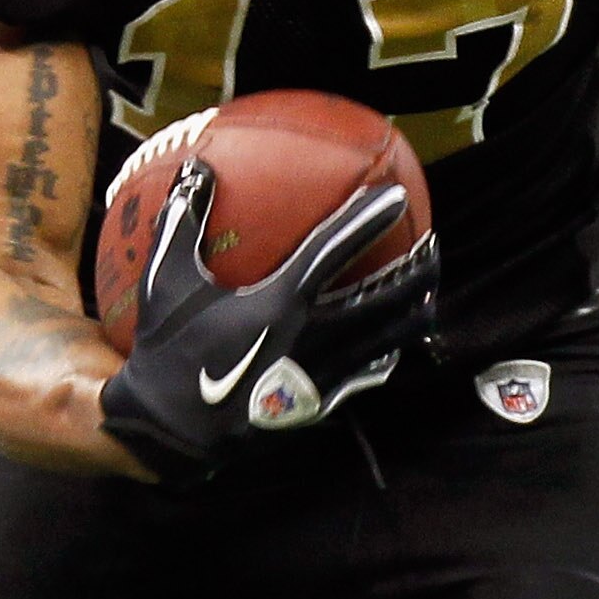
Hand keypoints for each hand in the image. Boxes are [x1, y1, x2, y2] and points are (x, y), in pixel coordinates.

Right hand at [100, 160, 437, 483]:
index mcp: (279, 304)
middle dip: (416, 272)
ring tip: (428, 293)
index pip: (334, 251)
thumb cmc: (167, 350)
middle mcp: (311, 337)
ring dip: (411, 312)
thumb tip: (196, 167)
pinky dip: (385, 354)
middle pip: (383, 300)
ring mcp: (320, 375)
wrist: (169, 431)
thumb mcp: (165, 281)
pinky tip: (393, 345)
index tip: (395, 196)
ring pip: (385, 340)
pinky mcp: (318, 404)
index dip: (367, 220)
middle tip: (433, 247)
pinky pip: (365, 375)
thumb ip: (183, 220)